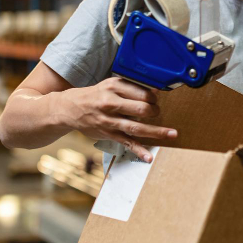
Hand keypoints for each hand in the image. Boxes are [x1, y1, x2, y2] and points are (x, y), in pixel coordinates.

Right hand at [57, 77, 176, 161]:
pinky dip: (139, 151)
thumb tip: (155, 90)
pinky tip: (149, 157)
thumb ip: (130, 87)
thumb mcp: (110, 85)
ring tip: (172, 134)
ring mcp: (110, 121)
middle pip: (141, 109)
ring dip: (156, 131)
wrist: (69, 109)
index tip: (156, 99)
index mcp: (113, 87)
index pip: (141, 92)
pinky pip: (127, 142)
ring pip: (137, 127)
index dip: (153, 96)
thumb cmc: (95, 96)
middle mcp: (111, 104)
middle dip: (155, 111)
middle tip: (157, 112)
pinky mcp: (109, 134)